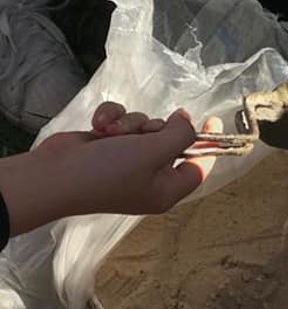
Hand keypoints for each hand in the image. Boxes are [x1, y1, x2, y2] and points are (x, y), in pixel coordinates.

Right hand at [15, 106, 218, 231]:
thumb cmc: (109, 170)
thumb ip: (180, 135)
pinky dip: (111, 120)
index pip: (198, 166)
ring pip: (144, 126)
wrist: (52, 175)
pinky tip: (98, 125)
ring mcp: (126, 161)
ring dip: (129, 123)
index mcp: (165, 189)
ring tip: (112, 133)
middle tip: (143, 134)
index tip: (213, 119)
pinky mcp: (107, 146)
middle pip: (171, 141)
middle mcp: (149, 177)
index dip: (208, 144)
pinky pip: (121, 123)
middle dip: (156, 129)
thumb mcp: (154, 152)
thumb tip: (188, 121)